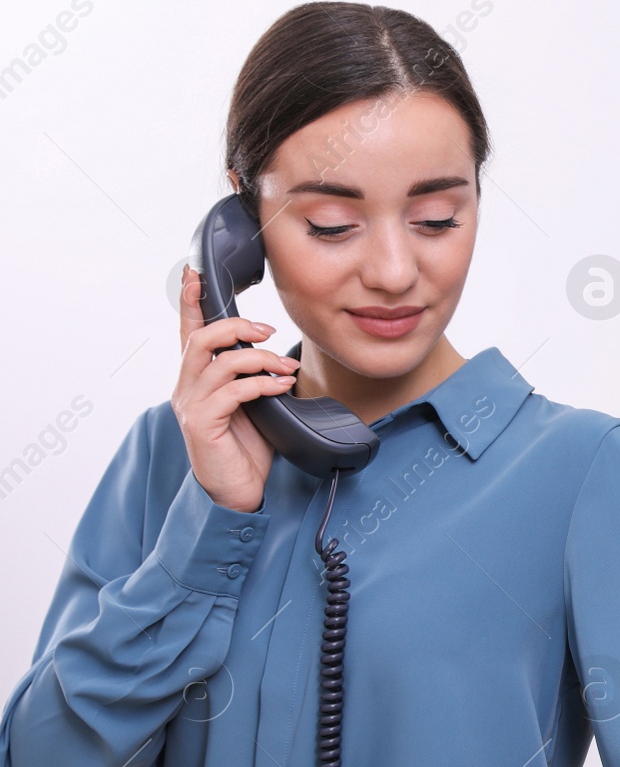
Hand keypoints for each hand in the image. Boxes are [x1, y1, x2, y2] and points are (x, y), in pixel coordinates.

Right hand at [172, 264, 298, 511]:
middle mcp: (187, 388)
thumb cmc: (247, 448)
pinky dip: (261, 384)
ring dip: (258, 358)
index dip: (189, 301)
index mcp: (198, 380)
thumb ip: (253, 379)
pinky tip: (280, 388)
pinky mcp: (203, 425)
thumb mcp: (253, 405)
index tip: (194, 273)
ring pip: (218, 361)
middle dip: (237, 327)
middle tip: (270, 331)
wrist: (239, 493)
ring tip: (285, 368)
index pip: (188, 332)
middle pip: (201, 338)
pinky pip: (232, 392)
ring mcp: (192, 406)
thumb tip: (278, 358)